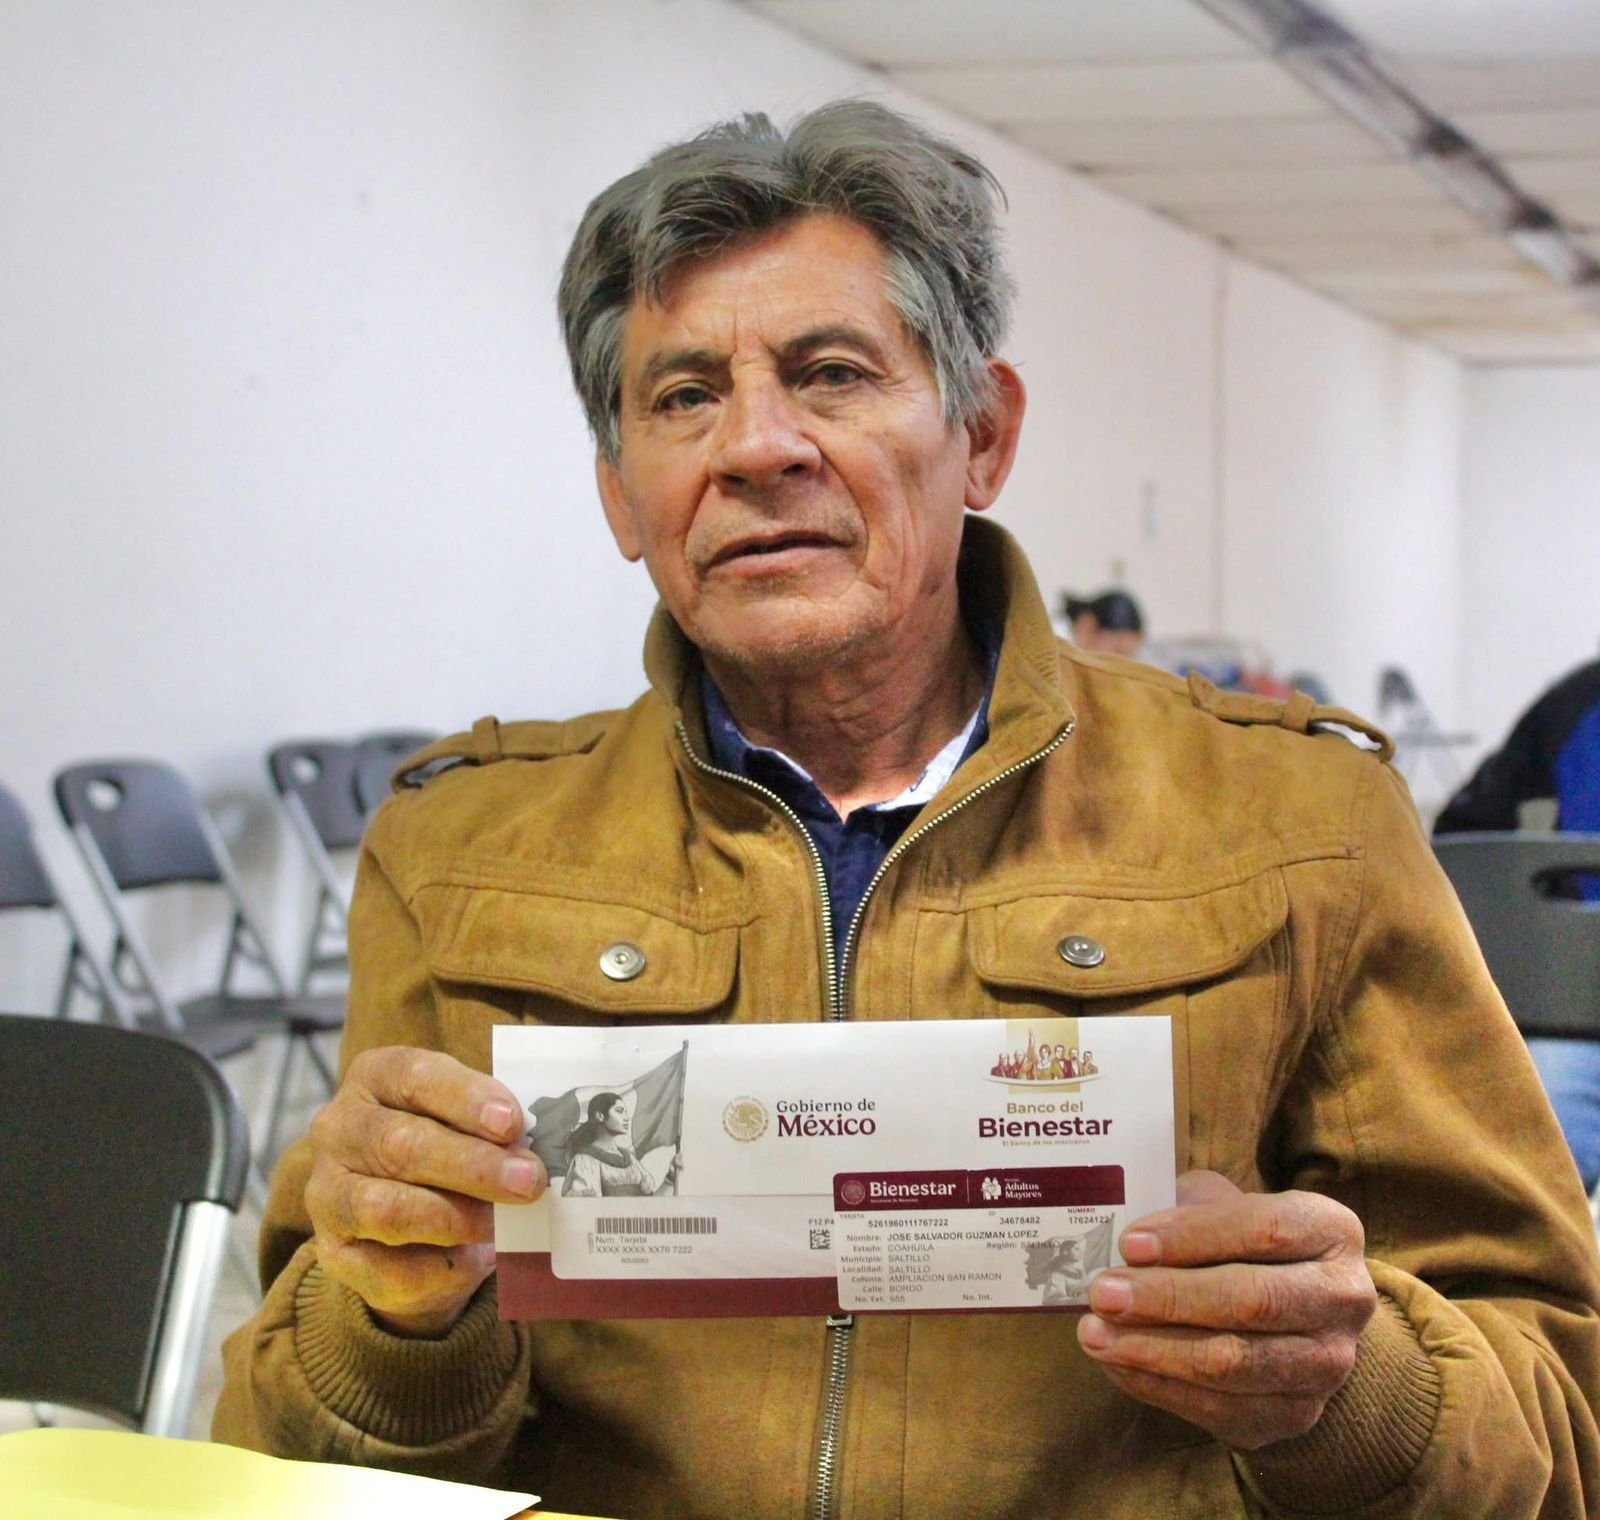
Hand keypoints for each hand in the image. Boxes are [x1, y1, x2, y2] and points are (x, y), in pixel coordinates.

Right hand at [304, 1046, 545, 1338]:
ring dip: (456, 1217)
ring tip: (501, 1222)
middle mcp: (339, 1129)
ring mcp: (326, 1194)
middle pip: (400, 1144)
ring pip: (387, 1208)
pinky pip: (390, 1268)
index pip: (414, 1076)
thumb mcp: (467, 1120)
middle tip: (528, 1180)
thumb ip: (493, 1126)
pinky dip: (442, 1267)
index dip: (466, 1098)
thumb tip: (534, 1150)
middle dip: (474, 1165)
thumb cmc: (451, 1148)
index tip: (512, 1123)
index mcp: (375, 1076)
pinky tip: (475, 1260)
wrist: (414, 1224)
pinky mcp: (334, 1254)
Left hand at [1076, 1170, 1375, 1449]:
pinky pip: (1221, 1409)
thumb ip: (1182, 1209)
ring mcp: (1327, 1366)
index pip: (1265, 1229)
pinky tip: (1116, 1363)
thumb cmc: (1235, 1238)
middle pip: (1251, 1301)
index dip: (1194, 1236)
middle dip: (1167, 1298)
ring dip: (1154, 1349)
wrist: (1283, 1309)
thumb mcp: (1217, 1202)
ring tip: (1095, 1332)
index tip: (1130, 1243)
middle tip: (1102, 1292)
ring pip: (1234, 1363)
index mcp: (1332, 1230)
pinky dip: (1159, 1386)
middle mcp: (1343, 1299)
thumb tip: (1123, 1240)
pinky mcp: (1296, 1415)